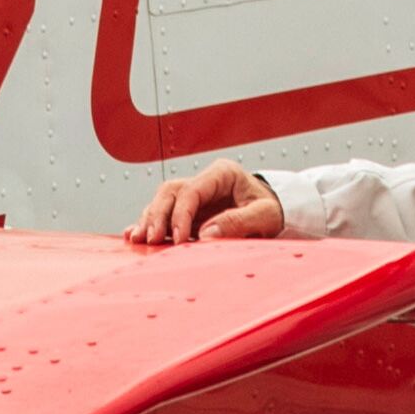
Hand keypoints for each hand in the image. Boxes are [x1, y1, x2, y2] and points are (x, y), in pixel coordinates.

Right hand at [128, 164, 286, 247]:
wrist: (279, 210)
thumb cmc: (273, 209)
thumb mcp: (264, 215)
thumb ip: (238, 222)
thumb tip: (206, 234)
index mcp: (223, 174)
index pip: (192, 190)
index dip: (180, 214)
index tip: (178, 238)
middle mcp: (205, 181)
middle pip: (170, 192)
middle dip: (158, 216)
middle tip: (152, 239)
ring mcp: (196, 195)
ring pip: (162, 200)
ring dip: (150, 220)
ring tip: (140, 239)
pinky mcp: (190, 210)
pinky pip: (164, 212)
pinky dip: (150, 223)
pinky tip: (135, 234)